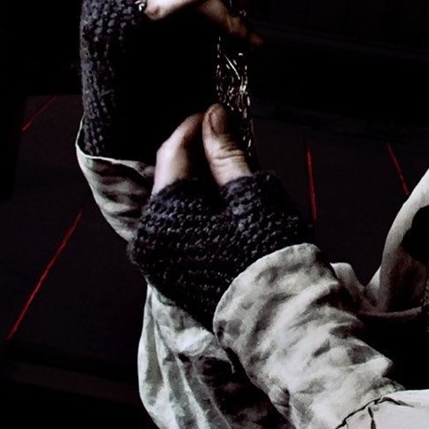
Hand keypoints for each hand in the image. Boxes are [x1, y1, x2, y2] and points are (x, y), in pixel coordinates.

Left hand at [130, 105, 311, 326]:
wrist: (280, 317)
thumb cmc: (268, 251)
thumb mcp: (251, 194)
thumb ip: (226, 154)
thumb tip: (213, 115)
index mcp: (163, 216)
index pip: (172, 155)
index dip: (195, 128)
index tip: (217, 111)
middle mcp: (149, 239)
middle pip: (169, 180)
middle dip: (197, 156)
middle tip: (228, 138)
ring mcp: (158, 261)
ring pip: (175, 204)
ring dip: (200, 183)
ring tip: (231, 168)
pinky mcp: (172, 275)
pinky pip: (178, 227)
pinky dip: (198, 209)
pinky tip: (225, 202)